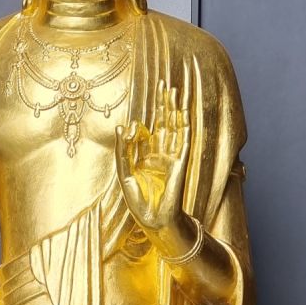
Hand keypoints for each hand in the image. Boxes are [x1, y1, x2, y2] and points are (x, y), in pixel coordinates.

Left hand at [115, 78, 193, 256]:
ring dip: (175, 110)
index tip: (131, 126)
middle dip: (164, 104)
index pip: (146, 132)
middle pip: (164, 123)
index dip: (139, 125)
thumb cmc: (139, 203)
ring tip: (174, 91)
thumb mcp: (124, 174)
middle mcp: (161, 154)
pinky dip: (183, 128)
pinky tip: (183, 114)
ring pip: (175, 128)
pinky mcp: (181, 164)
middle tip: (164, 84)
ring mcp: (172, 158)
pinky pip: (183, 142)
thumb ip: (123, 151)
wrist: (154, 221)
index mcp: (147, 157)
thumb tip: (122, 127)